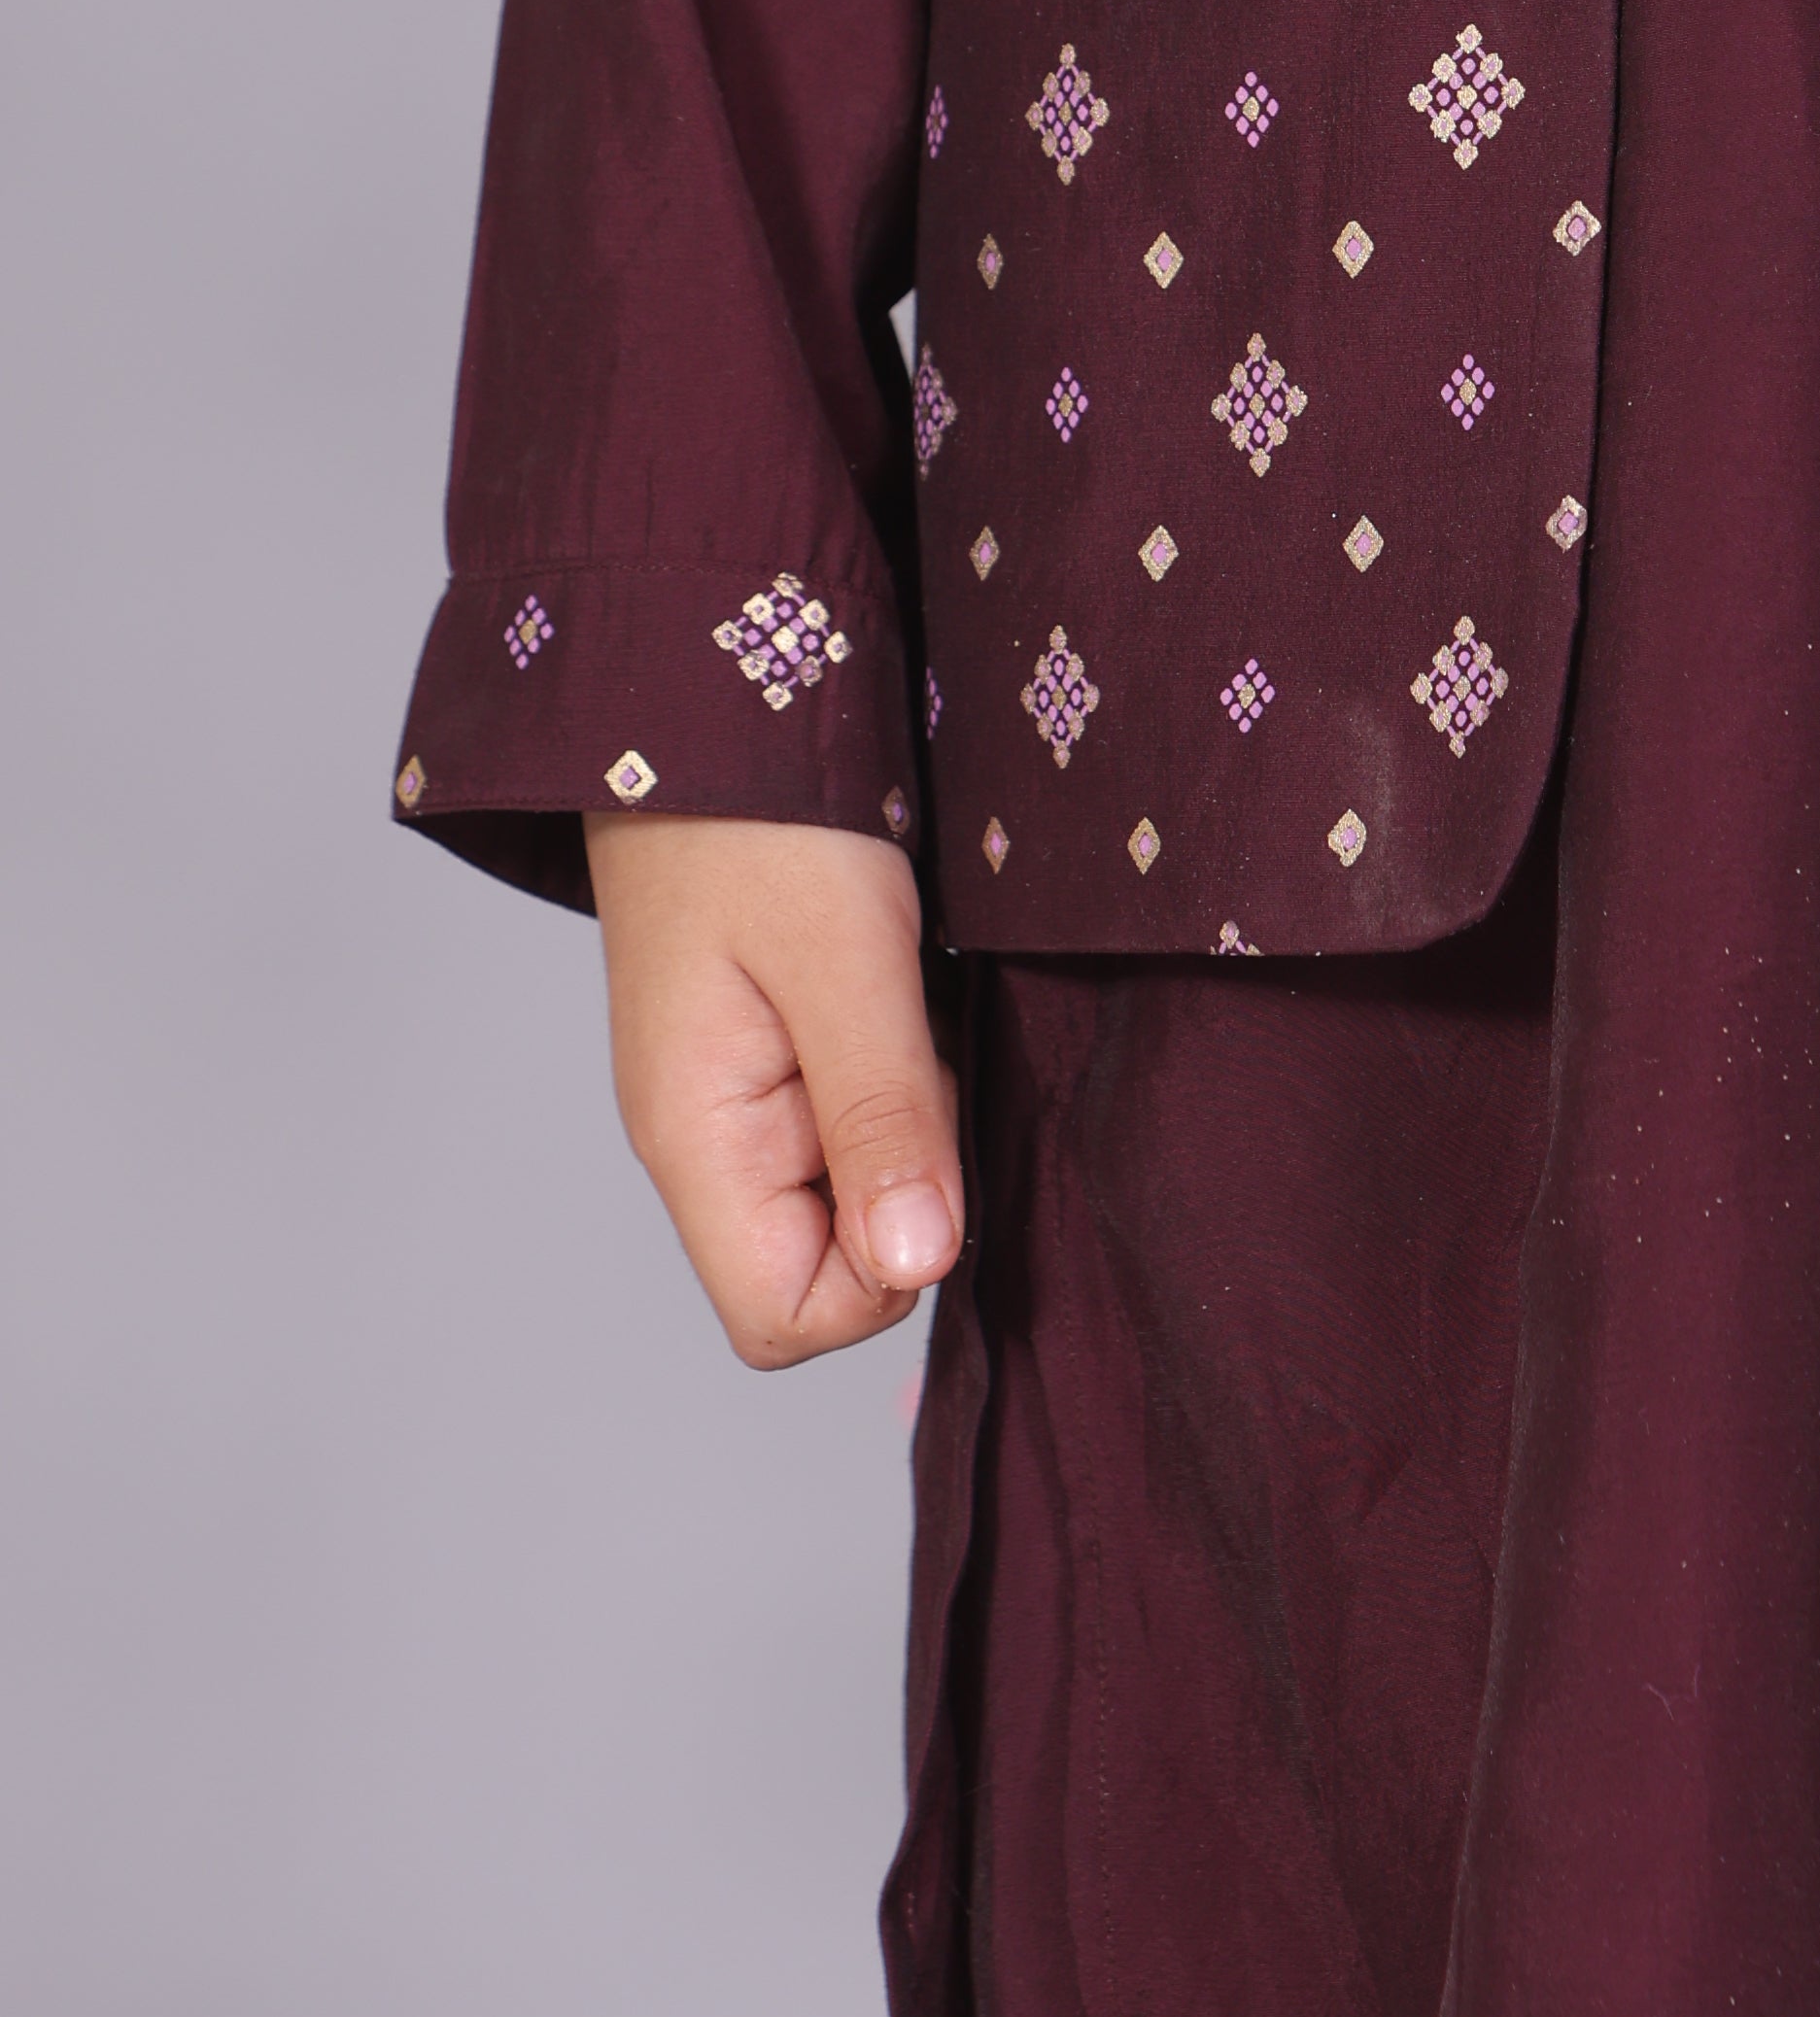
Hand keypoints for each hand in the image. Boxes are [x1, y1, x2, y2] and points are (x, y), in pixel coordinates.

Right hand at [583, 815, 962, 1368]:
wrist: (709, 697)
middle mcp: (706, 1142)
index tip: (926, 1149)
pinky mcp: (773, 1054)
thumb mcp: (845, 959)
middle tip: (918, 1057)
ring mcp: (737, 1099)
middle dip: (907, 1195)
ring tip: (909, 1013)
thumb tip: (919, 1267)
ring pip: (850, 1197)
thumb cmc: (765, 814)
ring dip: (909, 1129)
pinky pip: (853, 1125)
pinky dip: (901, 1085)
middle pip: (824, 1271)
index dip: (885, 1272)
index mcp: (696, 1142)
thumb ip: (880, 1116)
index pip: (784, 1319)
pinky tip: (907, 1002)